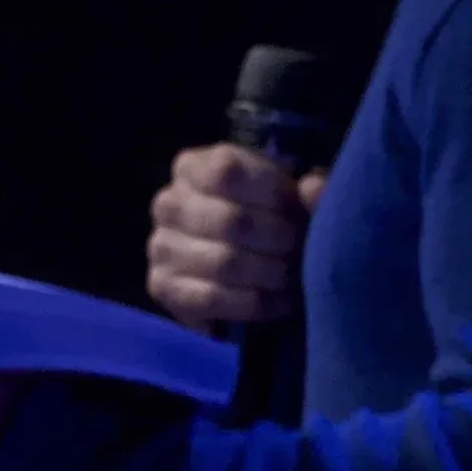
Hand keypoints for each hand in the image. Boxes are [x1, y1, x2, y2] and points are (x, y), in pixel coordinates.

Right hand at [146, 145, 329, 331]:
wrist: (247, 266)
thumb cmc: (272, 220)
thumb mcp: (293, 197)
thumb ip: (311, 190)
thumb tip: (312, 186)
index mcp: (194, 167)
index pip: (228, 171)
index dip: (272, 192)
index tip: (299, 210)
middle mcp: (168, 202)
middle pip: (231, 221)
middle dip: (280, 240)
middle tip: (305, 251)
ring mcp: (160, 245)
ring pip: (224, 262)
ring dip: (271, 273)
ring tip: (296, 277)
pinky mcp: (162, 286)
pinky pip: (211, 298)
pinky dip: (254, 303)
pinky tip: (278, 302)